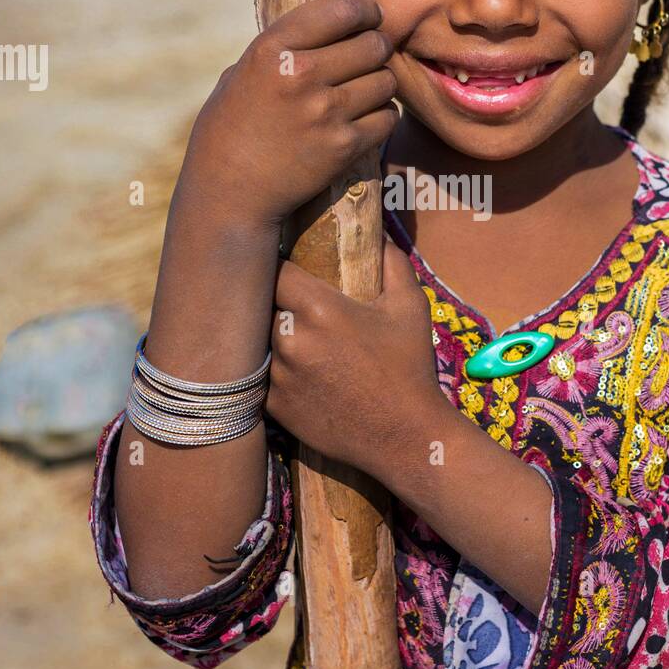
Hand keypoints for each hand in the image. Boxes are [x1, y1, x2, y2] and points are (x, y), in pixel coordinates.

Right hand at [176, 0, 397, 233]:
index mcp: (271, 49)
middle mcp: (301, 75)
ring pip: (386, 81)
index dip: (365, 9)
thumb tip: (322, 29)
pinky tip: (366, 119)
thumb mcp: (239, 76)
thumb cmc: (227, 133)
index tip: (370, 15)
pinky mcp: (344, 146)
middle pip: (373, 45)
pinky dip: (382, 117)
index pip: (341, 10)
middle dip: (377, 48)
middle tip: (371, 57)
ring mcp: (325, 112)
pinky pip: (388, 118)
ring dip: (381, 85)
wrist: (229, 195)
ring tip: (365, 91)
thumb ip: (278, 52)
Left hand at [265, 238, 448, 478]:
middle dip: (270, 299)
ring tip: (289, 335)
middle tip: (284, 298)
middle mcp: (290, 340)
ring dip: (268, 335)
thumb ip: (391, 261)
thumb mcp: (410, 307)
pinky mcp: (273, 406)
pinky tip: (293, 369)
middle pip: (260, 303)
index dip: (278, 265)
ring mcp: (278, 376)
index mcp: (319, 309)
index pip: (274, 268)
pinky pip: (259, 375)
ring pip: (257, 340)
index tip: (287, 266)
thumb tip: (376, 231)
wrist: (406, 437)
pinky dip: (270, 369)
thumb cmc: (410, 368)